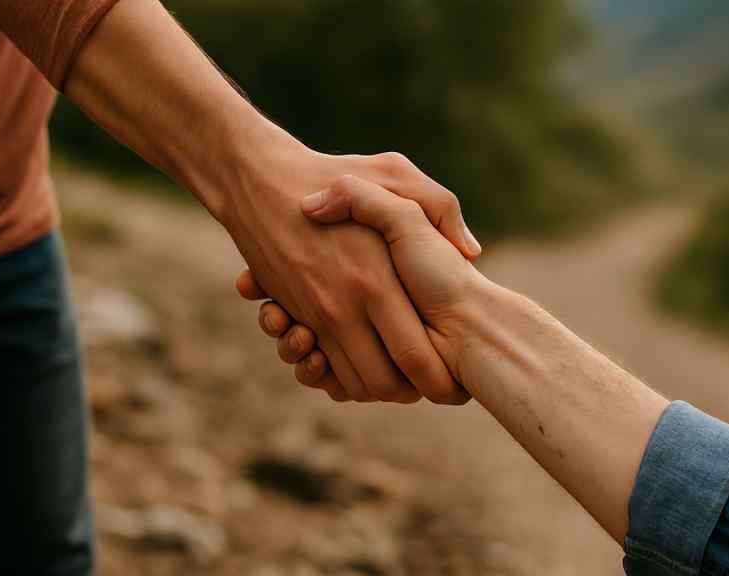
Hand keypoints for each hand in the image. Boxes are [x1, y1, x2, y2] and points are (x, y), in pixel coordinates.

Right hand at [227, 150, 477, 403]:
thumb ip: (441, 208)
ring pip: (350, 384)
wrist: (257, 179)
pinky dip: (335, 376)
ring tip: (393, 373)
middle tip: (424, 385)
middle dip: (408, 395)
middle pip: (384, 384)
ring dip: (370, 390)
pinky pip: (318, 367)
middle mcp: (346, 305)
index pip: (418, 358)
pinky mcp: (292, 315)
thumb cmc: (331, 171)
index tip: (453, 384)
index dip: (440, 383)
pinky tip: (359, 356)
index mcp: (378, 280)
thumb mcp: (395, 172)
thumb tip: (471, 250)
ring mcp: (314, 314)